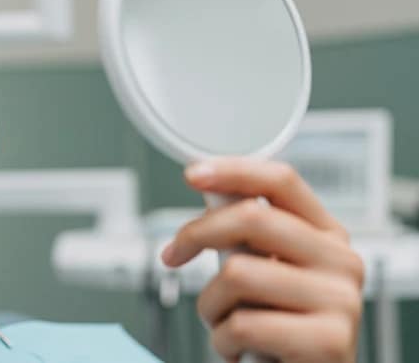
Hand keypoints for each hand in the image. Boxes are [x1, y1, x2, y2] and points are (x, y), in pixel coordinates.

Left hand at [160, 157, 363, 362]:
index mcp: (326, 235)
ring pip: (237, 273)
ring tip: (225, 322)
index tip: (193, 174)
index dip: (233, 170)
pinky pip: (243, 324)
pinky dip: (223, 340)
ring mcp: (339, 300)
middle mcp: (340, 260)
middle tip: (174, 255)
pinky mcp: (328, 340)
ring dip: (210, 305)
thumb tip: (209, 191)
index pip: (281, 181)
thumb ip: (247, 233)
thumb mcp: (268, 270)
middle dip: (196, 234)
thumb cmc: (282, 328)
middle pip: (251, 218)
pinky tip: (238, 348)